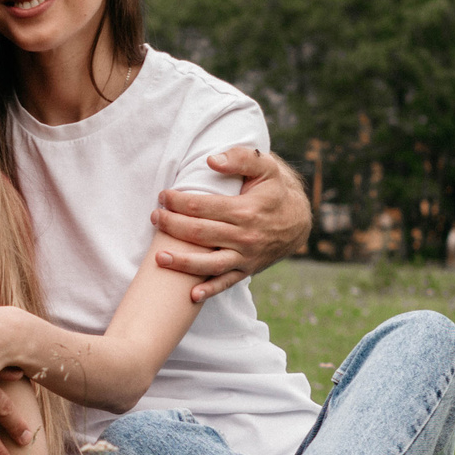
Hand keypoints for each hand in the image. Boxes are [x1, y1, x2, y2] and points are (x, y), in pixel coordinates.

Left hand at [149, 147, 311, 301]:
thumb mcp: (265, 166)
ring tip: (159, 258)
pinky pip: (227, 283)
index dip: (178, 201)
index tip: (163, 196)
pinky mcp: (248, 269)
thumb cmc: (276, 190)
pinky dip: (210, 290)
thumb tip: (211, 161)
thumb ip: (240, 158)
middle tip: (154, 218)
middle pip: (200, 233)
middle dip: (172, 226)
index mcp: (246, 210)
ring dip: (183, 263)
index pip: (202, 207)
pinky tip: (191, 296)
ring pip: (210, 263)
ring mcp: (246, 256)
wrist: (299, 220)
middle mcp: (245, 236)